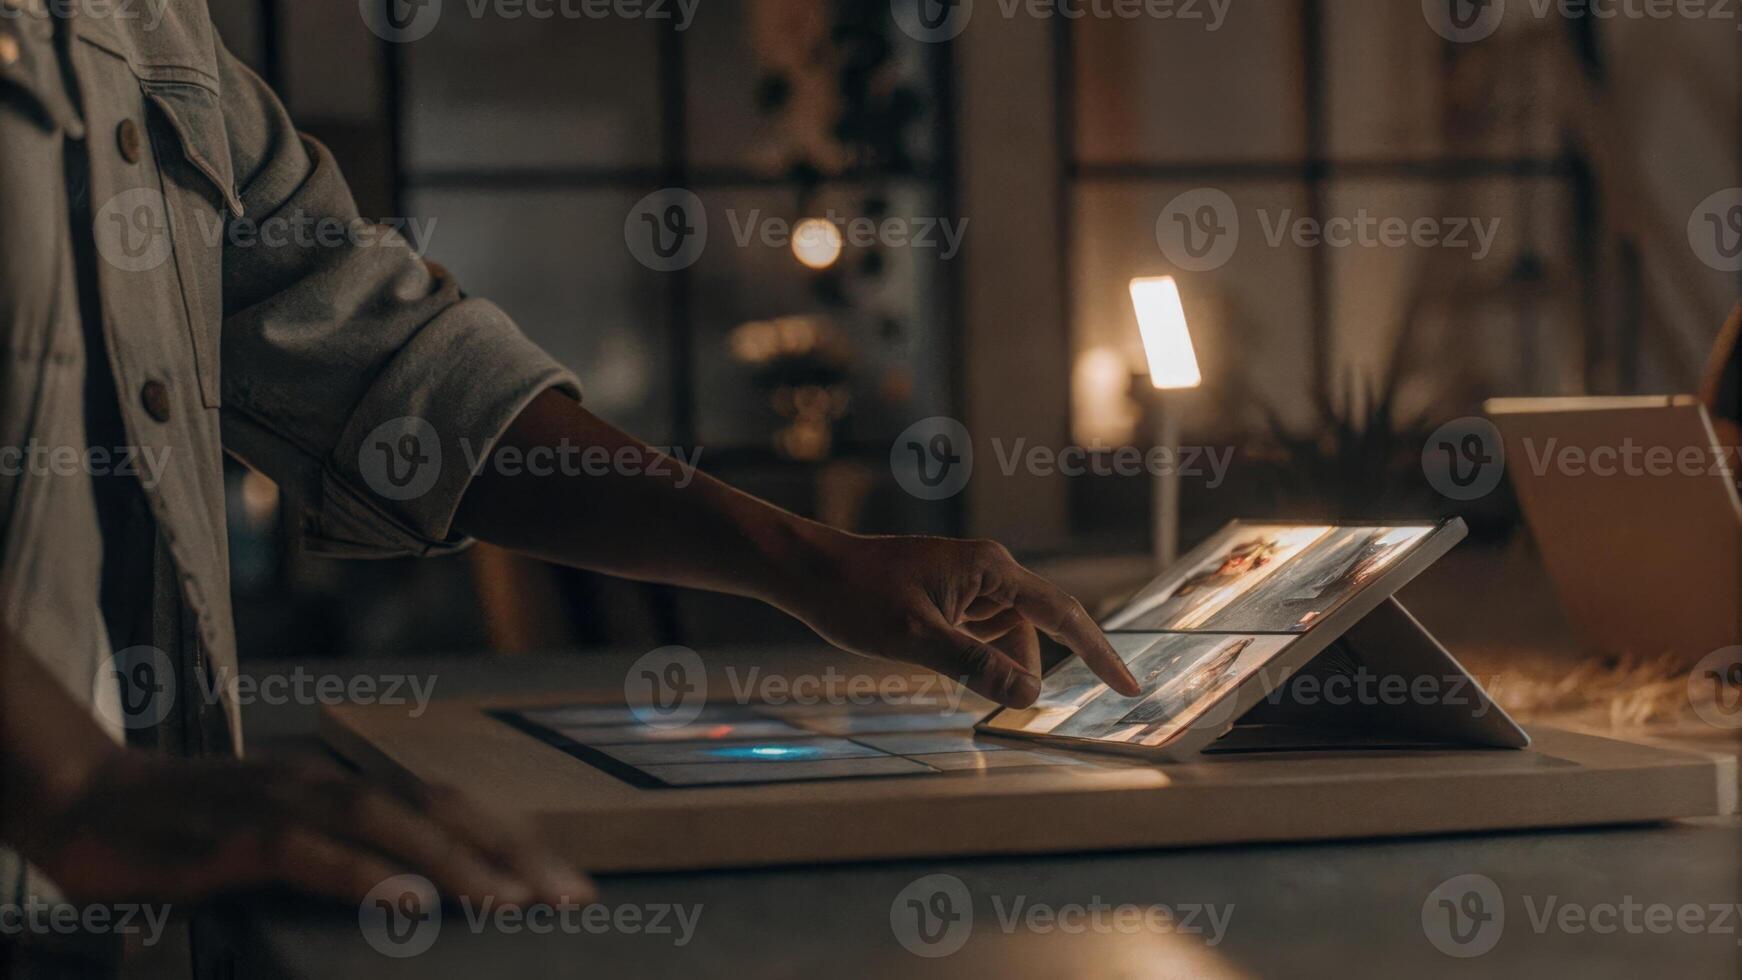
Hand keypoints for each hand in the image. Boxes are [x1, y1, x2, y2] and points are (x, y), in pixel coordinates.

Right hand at [19, 750, 593, 906]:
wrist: (89, 801)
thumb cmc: (197, 826)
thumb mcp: (289, 833)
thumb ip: (353, 851)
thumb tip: (424, 891)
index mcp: (349, 782)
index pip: (451, 804)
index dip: (515, 838)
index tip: (569, 881)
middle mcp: (329, 781)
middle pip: (441, 809)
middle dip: (513, 853)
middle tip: (570, 897)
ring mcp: (284, 802)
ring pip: (388, 825)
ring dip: (455, 864)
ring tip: (510, 902)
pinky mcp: (236, 835)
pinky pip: (311, 854)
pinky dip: (364, 875)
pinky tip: (406, 901)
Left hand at [779, 529, 1141, 707]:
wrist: (810, 573)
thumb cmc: (856, 598)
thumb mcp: (915, 639)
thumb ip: (974, 667)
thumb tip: (1030, 695)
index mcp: (992, 570)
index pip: (1063, 614)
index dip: (1099, 653)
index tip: (1129, 687)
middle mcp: (989, 571)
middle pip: (1033, 632)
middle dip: (1019, 672)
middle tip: (993, 705)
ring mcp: (970, 583)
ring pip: (1006, 638)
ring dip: (991, 667)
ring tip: (937, 669)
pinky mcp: (952, 596)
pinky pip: (982, 635)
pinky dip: (974, 659)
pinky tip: (939, 666)